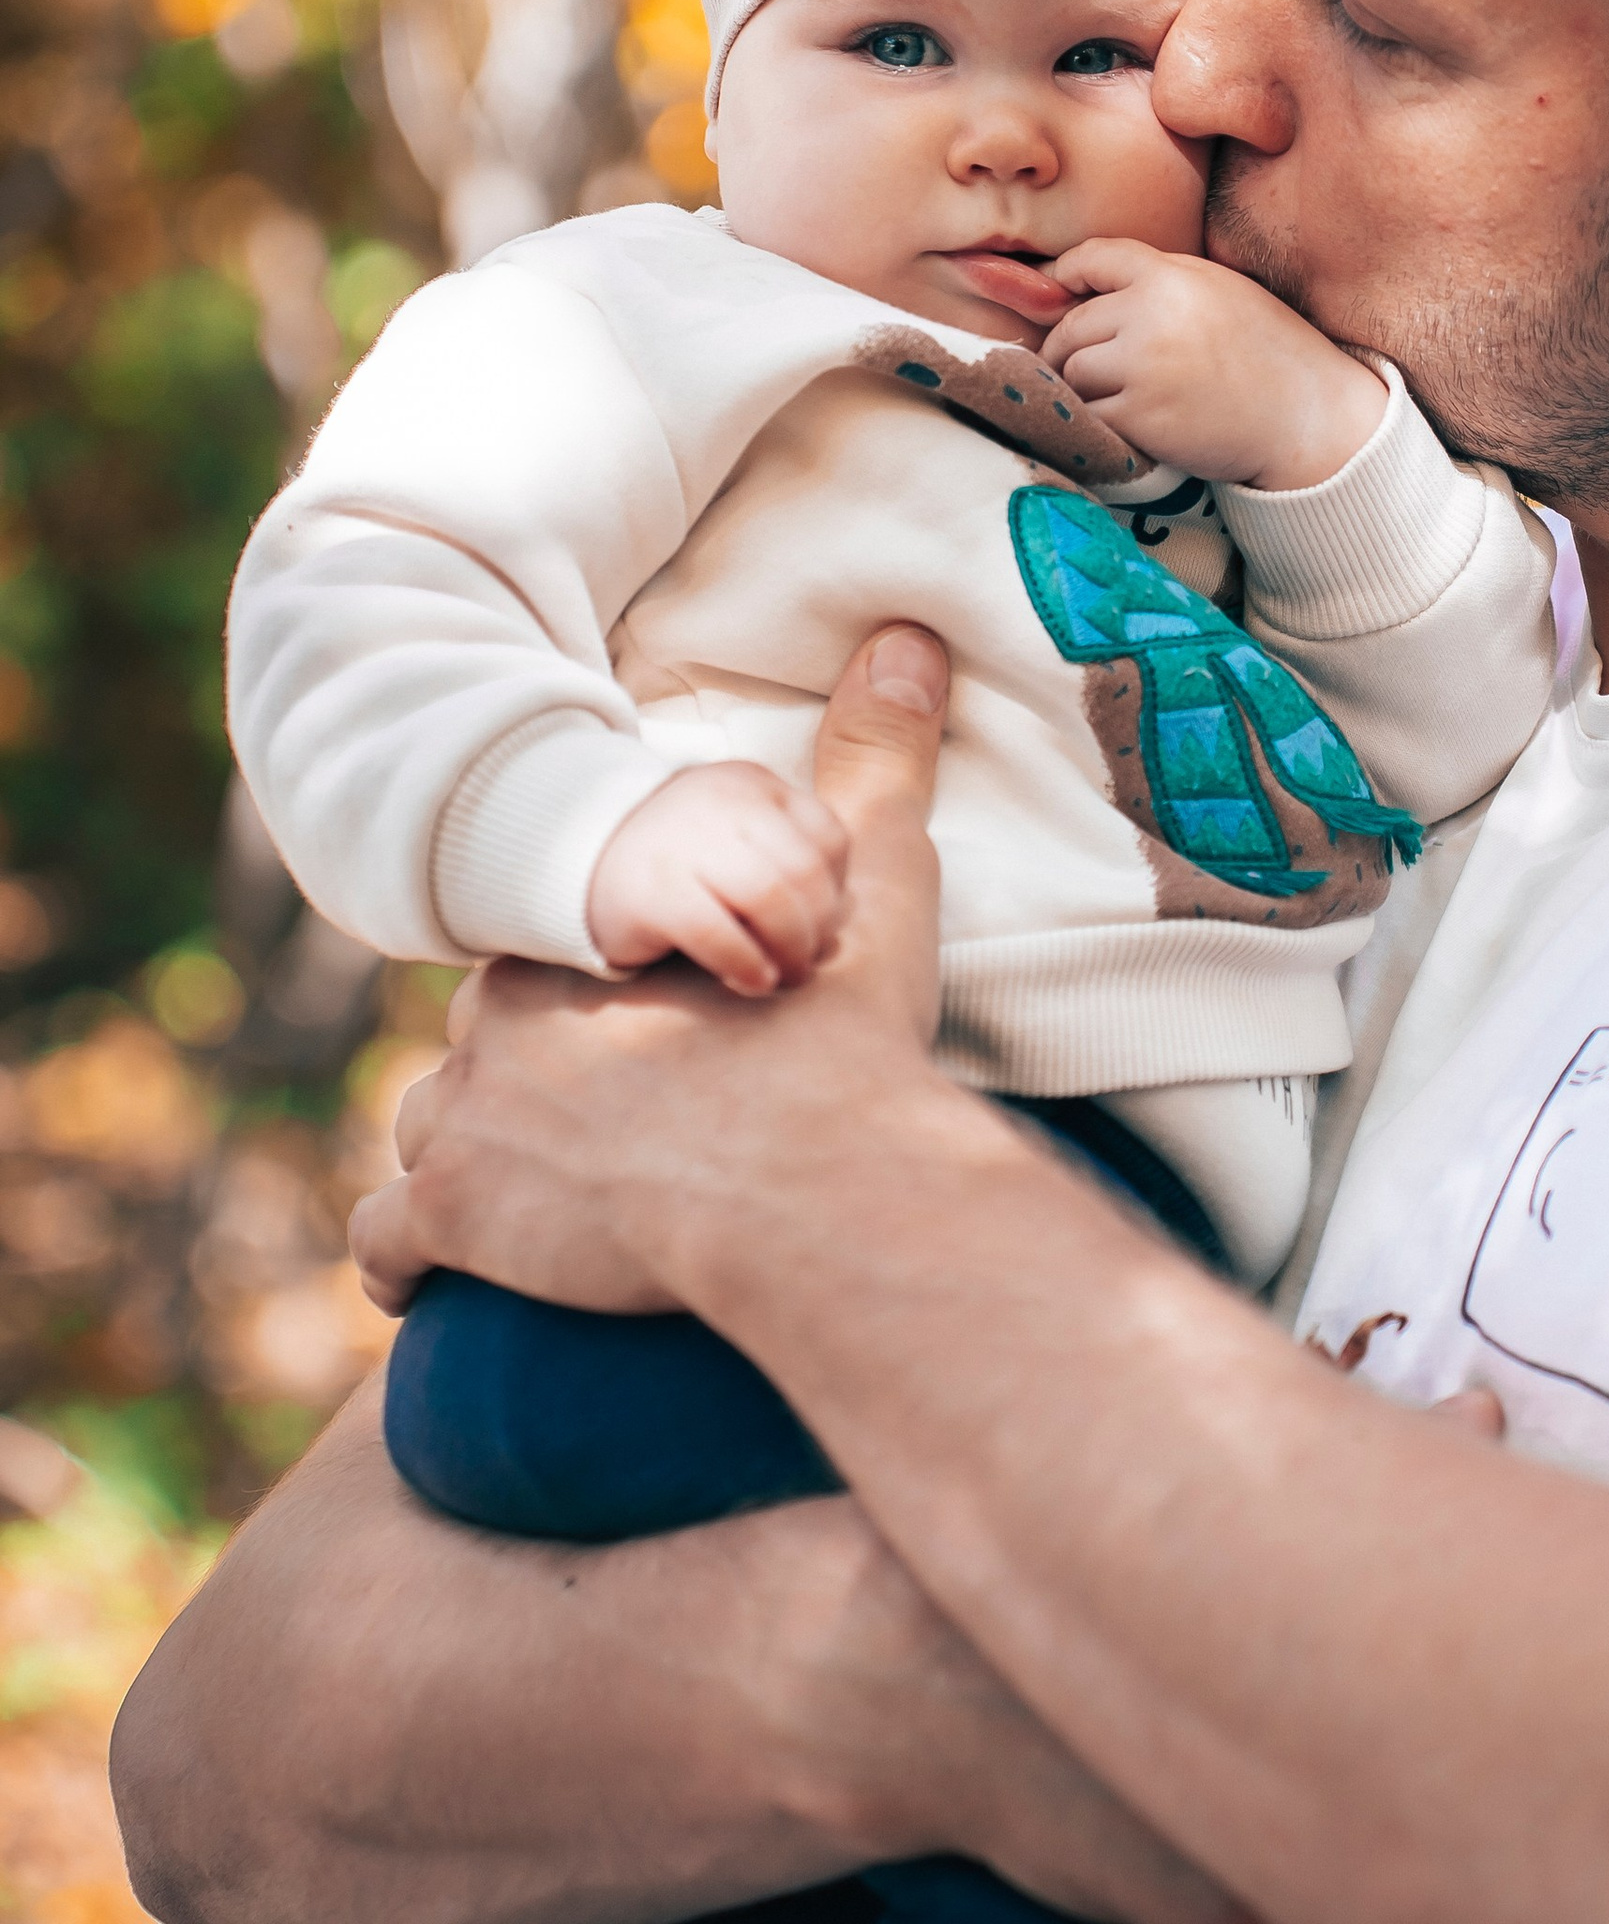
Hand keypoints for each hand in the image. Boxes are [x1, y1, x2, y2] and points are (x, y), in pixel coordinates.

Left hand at [355, 624, 969, 1322]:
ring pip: (427, 1131)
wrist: (814, 1188)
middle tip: (605, 1127)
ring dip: (465, 1164)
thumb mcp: (873, 888)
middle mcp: (494, 1018)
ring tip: (531, 1206)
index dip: (589, 997)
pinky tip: (441, 1281)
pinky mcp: (454, 1219)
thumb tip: (907, 642)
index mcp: (578, 939)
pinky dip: (409, 1262)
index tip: (639, 1037)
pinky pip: (386, 1241)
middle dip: (525, 1077)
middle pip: (480, 1041)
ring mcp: (464, 1119)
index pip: (544, 957)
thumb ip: (877, 764)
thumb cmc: (842, 1044)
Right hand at [587, 762, 848, 992]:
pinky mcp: (652, 890)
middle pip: (804, 871)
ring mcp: (684, 842)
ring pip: (770, 898)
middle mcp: (721, 803)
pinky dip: (746, 964)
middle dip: (817, 928)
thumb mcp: (736, 837)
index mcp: (752, 785)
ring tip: (784, 976)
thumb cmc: (679, 861)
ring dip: (790, 949)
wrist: (578, 861)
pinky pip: (719, 933)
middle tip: (807, 962)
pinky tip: (751, 980)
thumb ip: (784, 857)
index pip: (828, 836)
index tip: (823, 926)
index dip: (836, 891)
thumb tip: (834, 927)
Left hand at [1041, 240, 1387, 489]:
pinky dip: (1101, 422)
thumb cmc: (1268, 352)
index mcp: (1172, 276)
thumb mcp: (1220, 290)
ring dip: (1085, 388)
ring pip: (1074, 371)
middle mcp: (1151, 315)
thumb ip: (1159, 281)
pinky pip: (1091, 414)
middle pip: (1072, 325)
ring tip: (1117, 397)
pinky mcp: (1140, 417)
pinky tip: (1131, 424)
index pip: (1093, 257)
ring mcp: (1143, 367)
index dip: (1066, 274)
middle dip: (1070, 347)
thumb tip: (1085, 285)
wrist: (1308, 418)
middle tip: (1083, 367)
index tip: (1060, 294)